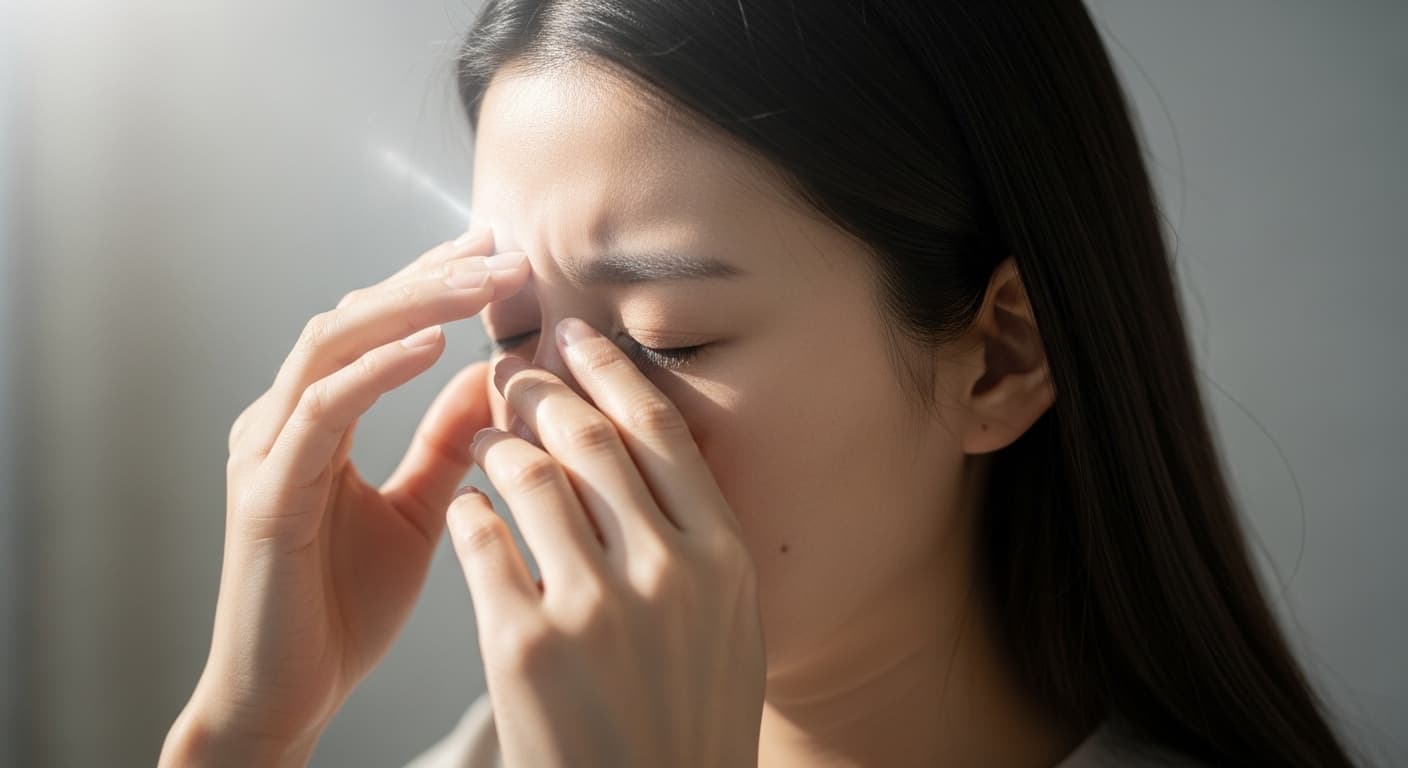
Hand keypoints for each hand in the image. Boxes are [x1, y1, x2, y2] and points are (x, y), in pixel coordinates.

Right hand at [160, 226, 530, 765]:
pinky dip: (376, 371)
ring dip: (411, 306)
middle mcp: (282, 420)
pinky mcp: (267, 495)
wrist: (288, 697)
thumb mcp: (418, 510)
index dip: (434, 281)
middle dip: (433, 277)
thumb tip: (488, 378)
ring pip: (333, 345)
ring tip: (480, 280)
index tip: (500, 250)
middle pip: (355, 316)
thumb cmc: (343, 609)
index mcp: (315, 420)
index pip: (376, 325)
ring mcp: (267, 452)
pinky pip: (322, 412)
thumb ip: (445, 443)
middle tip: (504, 249)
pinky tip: (431, 345)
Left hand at [445, 317, 766, 767]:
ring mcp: (594, 607)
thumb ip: (701, 539)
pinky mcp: (526, 646)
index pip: (659, 431)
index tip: (577, 335)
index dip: (611, 371)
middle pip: (591, 438)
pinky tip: (467, 509)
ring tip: (484, 436)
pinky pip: (482, 541)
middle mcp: (665, 571)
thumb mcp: (728, 624)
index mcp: (723, 558)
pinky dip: (470, 512)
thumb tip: (657, 451)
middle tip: (512, 370)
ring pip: (529, 476)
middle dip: (542, 388)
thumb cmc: (691, 720)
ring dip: (498, 442)